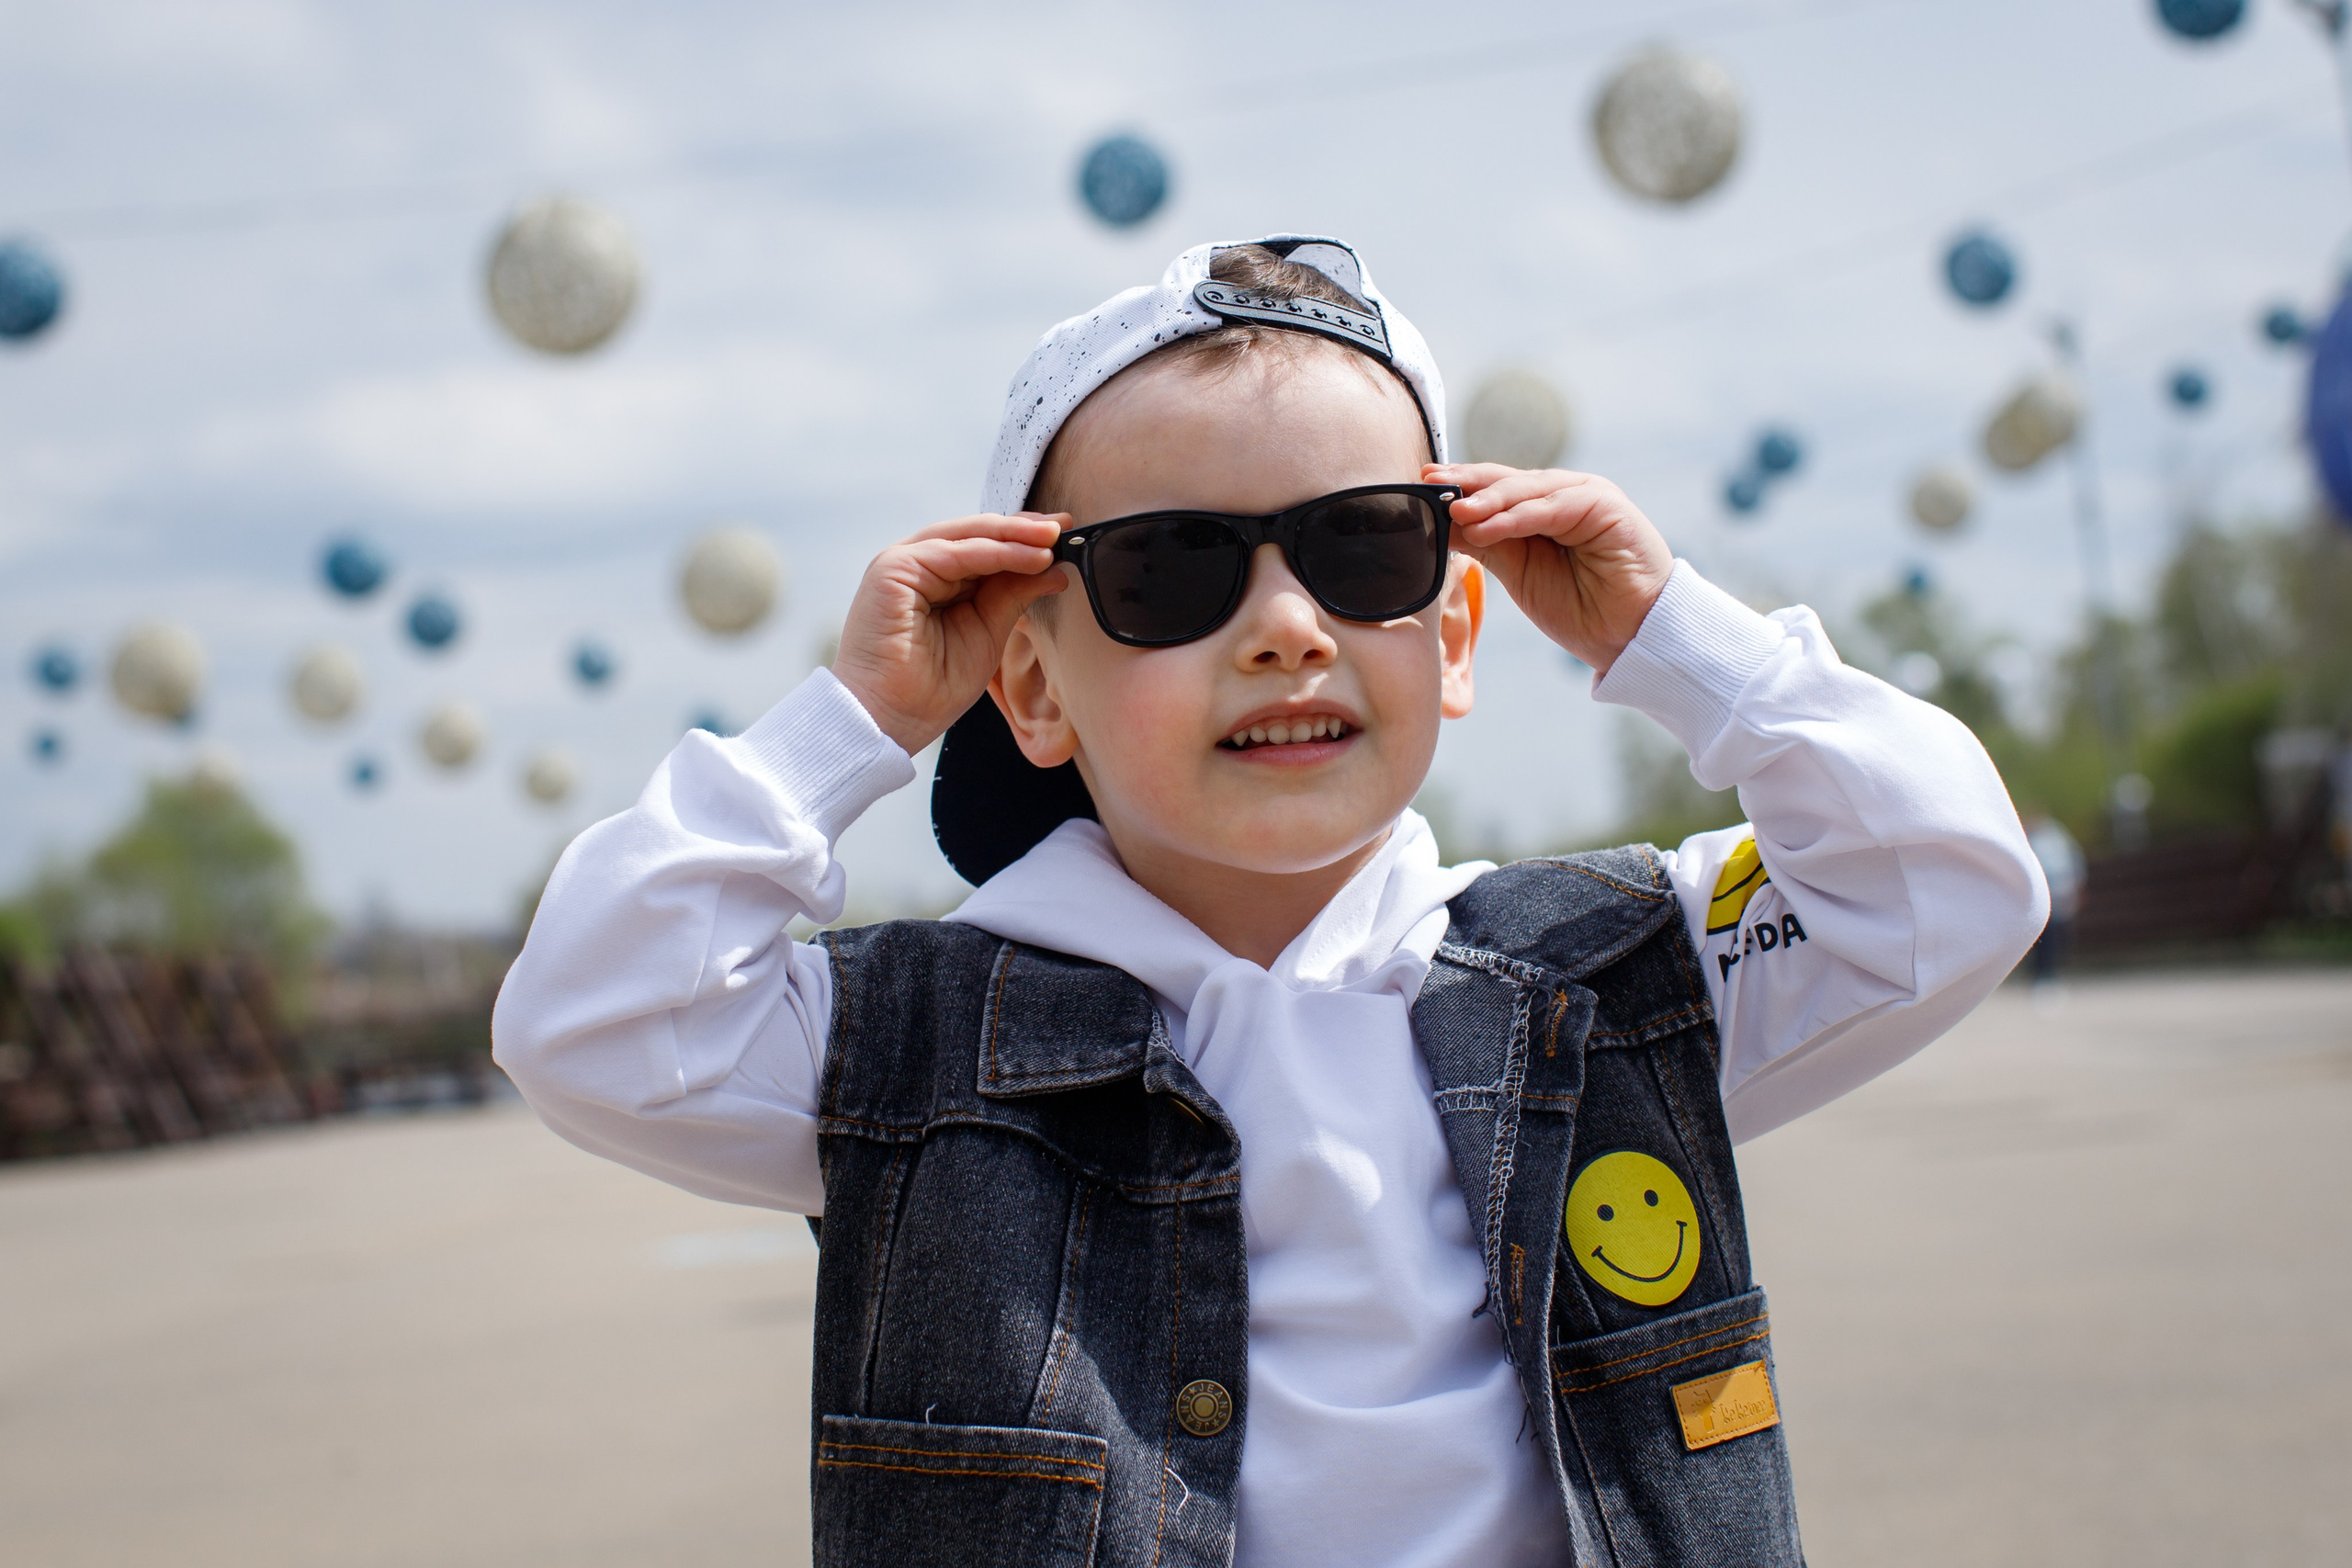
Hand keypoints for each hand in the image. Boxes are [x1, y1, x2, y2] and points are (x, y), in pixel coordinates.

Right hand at [829, 513, 1068, 754]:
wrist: (890, 720)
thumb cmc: (931, 688)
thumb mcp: (987, 633)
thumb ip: (1012, 596)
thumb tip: (1052, 568)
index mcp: (934, 579)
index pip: (984, 547)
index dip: (1023, 540)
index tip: (1064, 536)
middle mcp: (916, 565)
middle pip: (977, 534)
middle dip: (1023, 530)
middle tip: (1064, 526)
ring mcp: (902, 563)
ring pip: (968, 537)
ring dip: (1014, 537)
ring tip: (1053, 538)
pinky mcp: (893, 569)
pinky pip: (955, 552)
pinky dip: (996, 553)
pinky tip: (1031, 557)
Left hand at [1426, 464, 1673, 675]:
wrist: (1629, 637)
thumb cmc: (1580, 608)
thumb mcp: (1519, 573)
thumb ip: (1487, 543)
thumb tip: (1442, 522)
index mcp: (1544, 508)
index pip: (1496, 489)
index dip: (1461, 485)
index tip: (1422, 485)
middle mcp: (1564, 495)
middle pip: (1508, 480)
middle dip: (1467, 482)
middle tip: (1429, 483)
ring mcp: (1586, 495)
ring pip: (1527, 489)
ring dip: (1488, 500)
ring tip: (1455, 511)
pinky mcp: (1605, 505)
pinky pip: (1552, 507)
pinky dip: (1516, 516)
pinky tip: (1487, 527)